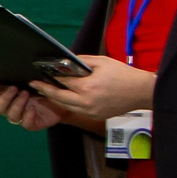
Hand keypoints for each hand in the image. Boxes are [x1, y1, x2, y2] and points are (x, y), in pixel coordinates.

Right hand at [0, 80, 61, 130]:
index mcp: (6, 97)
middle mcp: (10, 108)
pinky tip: (33, 108)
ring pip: (11, 115)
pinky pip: (26, 124)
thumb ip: (17, 78)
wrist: (59, 100)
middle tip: (14, 88)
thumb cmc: (42, 88)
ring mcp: (20, 117)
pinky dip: (28, 116)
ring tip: (26, 94)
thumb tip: (4, 73)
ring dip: (17, 104)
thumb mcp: (30, 80)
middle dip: (4, 97)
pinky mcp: (31, 124)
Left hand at [29, 55, 154, 122]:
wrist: (142, 92)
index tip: (38, 75)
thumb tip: (65, 61)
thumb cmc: (124, 74)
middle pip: (58, 97)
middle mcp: (87, 101)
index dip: (49, 78)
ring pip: (65, 106)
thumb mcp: (102, 62)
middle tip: (34, 85)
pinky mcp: (95, 116)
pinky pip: (76, 111)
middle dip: (45, 90)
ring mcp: (90, 111)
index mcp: (88, 86)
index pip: (62, 82)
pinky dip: (67, 104)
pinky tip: (62, 98)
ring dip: (54, 99)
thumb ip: (82, 62)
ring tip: (44, 91)